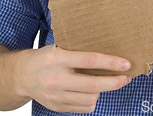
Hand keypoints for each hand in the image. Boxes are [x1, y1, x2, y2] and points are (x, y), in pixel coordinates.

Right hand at [13, 44, 131, 112]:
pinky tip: (93, 91)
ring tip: (108, 82)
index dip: (110, 62)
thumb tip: (108, 51)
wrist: (23, 75)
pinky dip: (92, 100)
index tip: (125, 63)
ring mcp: (56, 96)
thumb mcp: (60, 47)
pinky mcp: (56, 107)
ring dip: (103, 91)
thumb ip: (79, 51)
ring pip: (89, 99)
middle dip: (114, 82)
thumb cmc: (46, 57)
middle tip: (127, 77)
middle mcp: (56, 79)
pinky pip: (82, 107)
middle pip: (92, 85)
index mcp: (58, 59)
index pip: (90, 60)